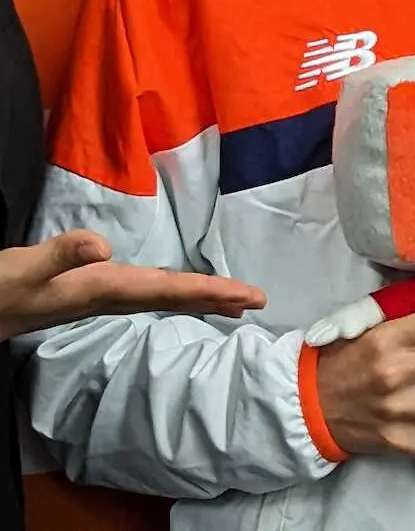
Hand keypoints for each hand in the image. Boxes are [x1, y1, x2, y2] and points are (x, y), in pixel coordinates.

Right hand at [0, 230, 266, 340]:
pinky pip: (143, 293)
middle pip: (175, 299)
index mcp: (103, 290)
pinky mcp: (89, 290)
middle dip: (216, 299)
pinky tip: (173, 292)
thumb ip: (59, 255)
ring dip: (197, 297)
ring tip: (231, 300)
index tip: (249, 299)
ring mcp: (99, 295)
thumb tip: (103, 245)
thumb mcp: (24, 270)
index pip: (169, 292)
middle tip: (258, 301)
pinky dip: (170, 292)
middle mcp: (109, 296)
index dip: (212, 293)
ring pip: (162, 297)